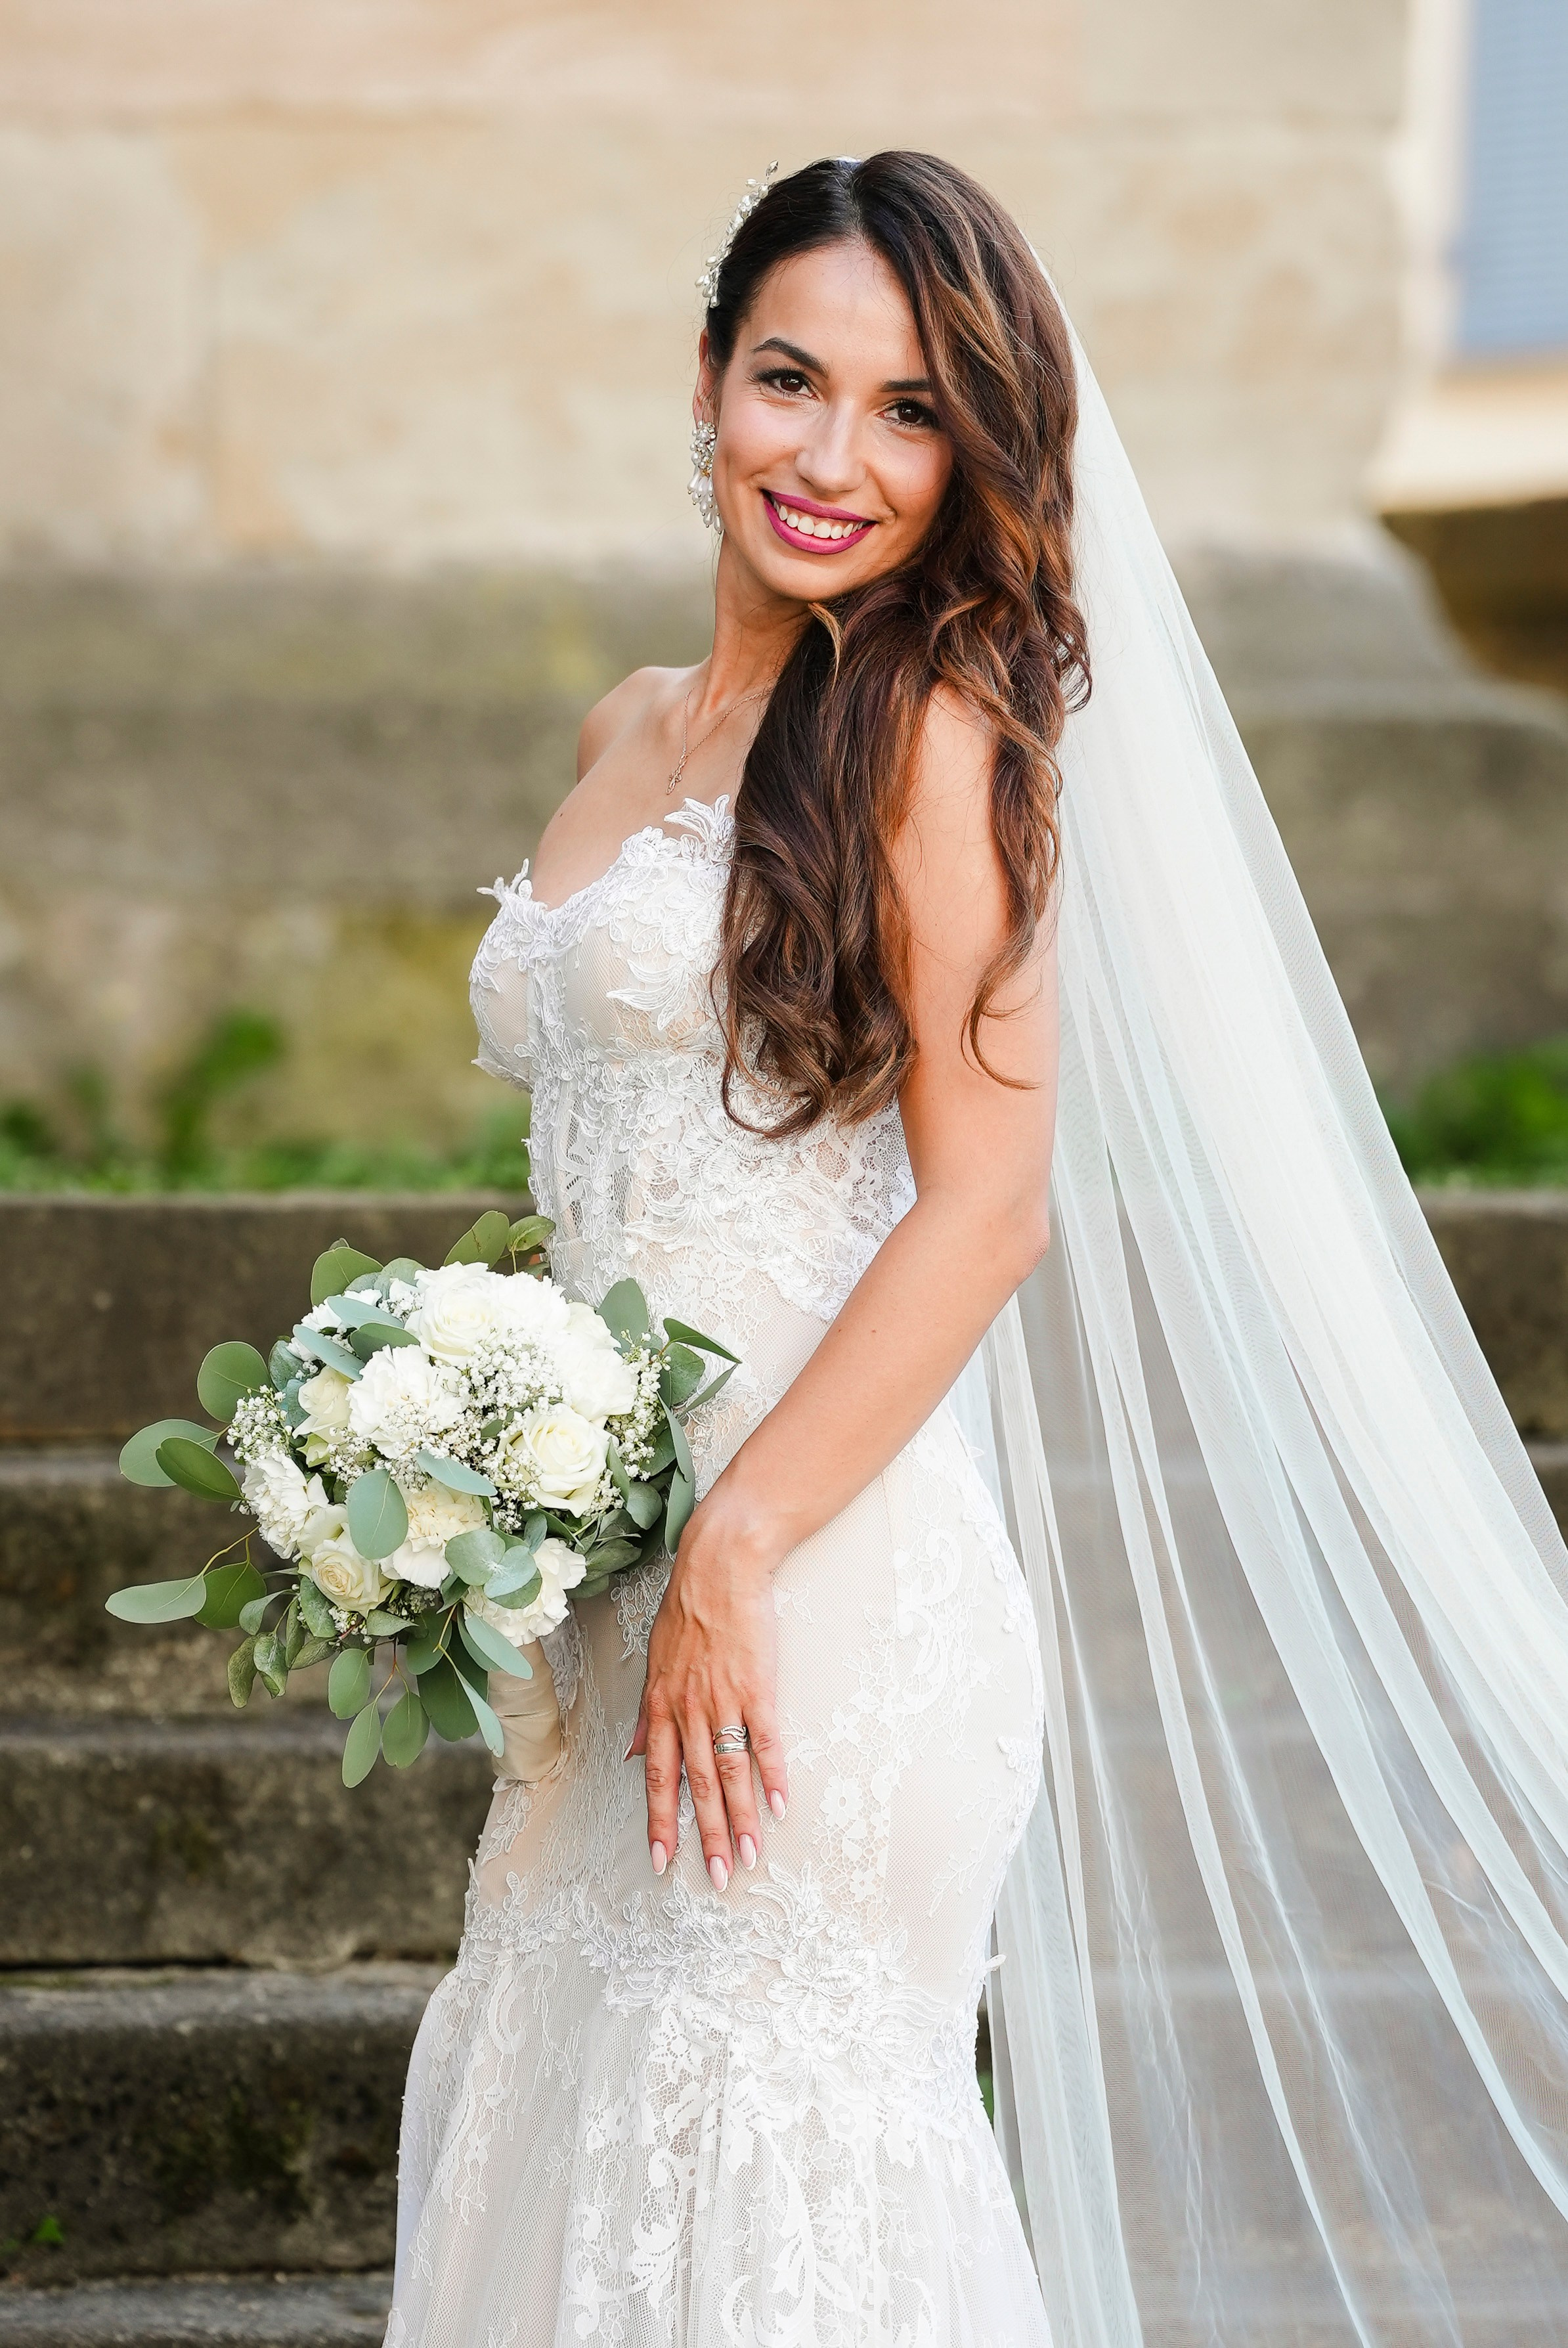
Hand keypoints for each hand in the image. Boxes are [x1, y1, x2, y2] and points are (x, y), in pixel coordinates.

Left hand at [627, 1494, 788, 1888]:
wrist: (719, 1565)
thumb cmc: (688, 1611)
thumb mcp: (655, 1662)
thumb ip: (646, 1715)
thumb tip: (633, 1756)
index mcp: (661, 1706)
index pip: (659, 1776)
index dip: (660, 1821)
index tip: (661, 1862)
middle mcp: (688, 1709)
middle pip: (697, 1784)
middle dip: (705, 1835)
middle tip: (716, 1878)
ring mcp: (723, 1698)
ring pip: (729, 1770)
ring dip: (741, 1817)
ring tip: (750, 1856)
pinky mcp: (757, 1685)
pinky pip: (765, 1738)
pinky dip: (773, 1773)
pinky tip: (781, 1804)